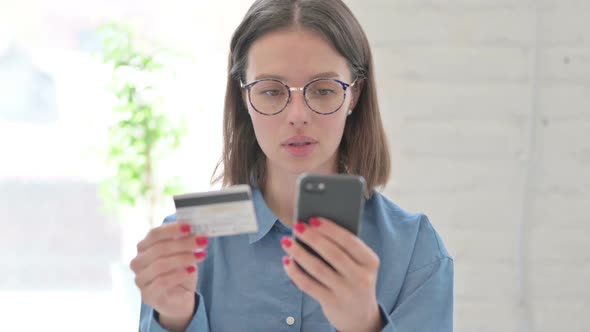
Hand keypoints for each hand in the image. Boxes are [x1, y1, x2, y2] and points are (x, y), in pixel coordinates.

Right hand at [130, 222, 208, 329]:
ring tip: (201, 256)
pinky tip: (191, 270)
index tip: (190, 227)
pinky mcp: (147, 295)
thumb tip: (194, 228)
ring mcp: (140, 279)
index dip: (172, 229)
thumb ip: (184, 240)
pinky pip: (162, 282)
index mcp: (144, 247)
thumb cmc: (179, 272)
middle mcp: (138, 262)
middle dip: (183, 243)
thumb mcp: (183, 252)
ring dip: (183, 258)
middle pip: (159, 248)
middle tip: (202, 241)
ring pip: (160, 264)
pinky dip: (179, 275)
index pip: (154, 234)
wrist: (180, 299)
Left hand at [281, 217, 382, 331]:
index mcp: (370, 261)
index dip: (330, 229)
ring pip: (318, 268)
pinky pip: (309, 285)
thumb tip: (312, 229)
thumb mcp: (358, 265)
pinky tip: (287, 262)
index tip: (313, 219)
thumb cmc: (354, 279)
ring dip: (299, 253)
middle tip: (297, 226)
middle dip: (312, 237)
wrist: (360, 316)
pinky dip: (295, 272)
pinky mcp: (332, 303)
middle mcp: (361, 277)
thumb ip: (343, 249)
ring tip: (287, 242)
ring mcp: (347, 292)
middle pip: (333, 253)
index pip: (349, 241)